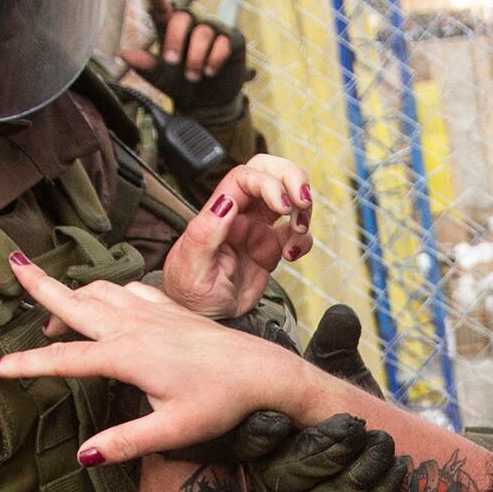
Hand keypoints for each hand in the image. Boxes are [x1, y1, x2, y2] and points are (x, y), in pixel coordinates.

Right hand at [0, 255, 325, 463]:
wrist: (264, 370)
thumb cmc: (222, 402)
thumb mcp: (174, 431)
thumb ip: (125, 442)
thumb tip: (82, 456)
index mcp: (128, 356)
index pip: (64, 359)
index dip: (25, 364)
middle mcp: (135, 326)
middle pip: (75, 301)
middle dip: (39, 285)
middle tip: (10, 263)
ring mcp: (153, 311)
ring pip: (99, 291)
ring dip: (71, 293)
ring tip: (50, 305)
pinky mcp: (170, 307)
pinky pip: (126, 289)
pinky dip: (105, 291)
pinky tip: (104, 302)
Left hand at [121, 0, 250, 112]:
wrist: (208, 104)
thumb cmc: (181, 85)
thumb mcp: (161, 79)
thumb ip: (145, 66)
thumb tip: (124, 54)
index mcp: (169, 30)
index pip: (162, 10)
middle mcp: (192, 25)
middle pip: (182, 16)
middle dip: (175, 38)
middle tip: (172, 61)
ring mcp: (213, 30)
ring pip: (203, 32)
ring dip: (196, 57)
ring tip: (193, 77)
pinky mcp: (232, 40)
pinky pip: (223, 42)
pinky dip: (214, 59)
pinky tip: (210, 72)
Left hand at [161, 153, 313, 318]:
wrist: (202, 319)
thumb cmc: (189, 294)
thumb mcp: (191, 267)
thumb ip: (206, 233)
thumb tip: (224, 201)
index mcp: (219, 213)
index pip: (245, 176)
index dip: (268, 183)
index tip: (282, 205)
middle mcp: (239, 216)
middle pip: (268, 172)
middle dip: (292, 178)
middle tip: (301, 202)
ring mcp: (256, 231)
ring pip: (287, 198)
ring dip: (302, 211)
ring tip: (298, 232)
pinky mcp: (270, 249)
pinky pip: (295, 234)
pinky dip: (303, 240)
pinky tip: (292, 256)